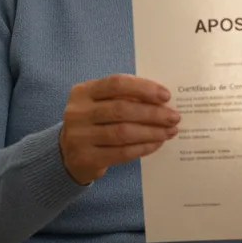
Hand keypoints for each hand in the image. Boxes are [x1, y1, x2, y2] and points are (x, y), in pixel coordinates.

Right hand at [59, 74, 179, 184]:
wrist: (67, 154)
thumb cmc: (93, 122)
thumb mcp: (100, 103)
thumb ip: (123, 97)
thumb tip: (161, 100)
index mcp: (83, 91)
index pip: (116, 83)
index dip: (143, 88)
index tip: (166, 96)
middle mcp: (77, 112)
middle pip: (121, 109)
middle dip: (152, 113)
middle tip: (174, 117)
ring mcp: (79, 136)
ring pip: (123, 132)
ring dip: (151, 132)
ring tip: (169, 131)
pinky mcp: (86, 158)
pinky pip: (121, 153)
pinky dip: (143, 148)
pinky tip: (156, 144)